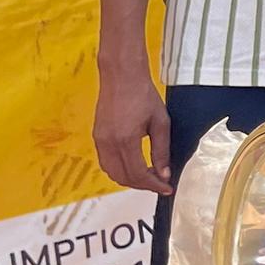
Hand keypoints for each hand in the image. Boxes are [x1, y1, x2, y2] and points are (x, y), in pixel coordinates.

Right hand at [95, 64, 173, 195]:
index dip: (154, 185)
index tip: (167, 188)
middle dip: (143, 185)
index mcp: (126, 140)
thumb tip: (164, 174)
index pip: (139, 174)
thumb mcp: (161, 122)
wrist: (121, 76)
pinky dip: (119, 170)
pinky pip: (106, 162)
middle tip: (160, 182)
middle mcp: (109, 143)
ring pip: (112, 173)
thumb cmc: (144, 95)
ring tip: (149, 175)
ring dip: (130, 179)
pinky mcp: (96, 136)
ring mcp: (99, 140)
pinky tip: (135, 164)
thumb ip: (162, 150)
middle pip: (123, 178)